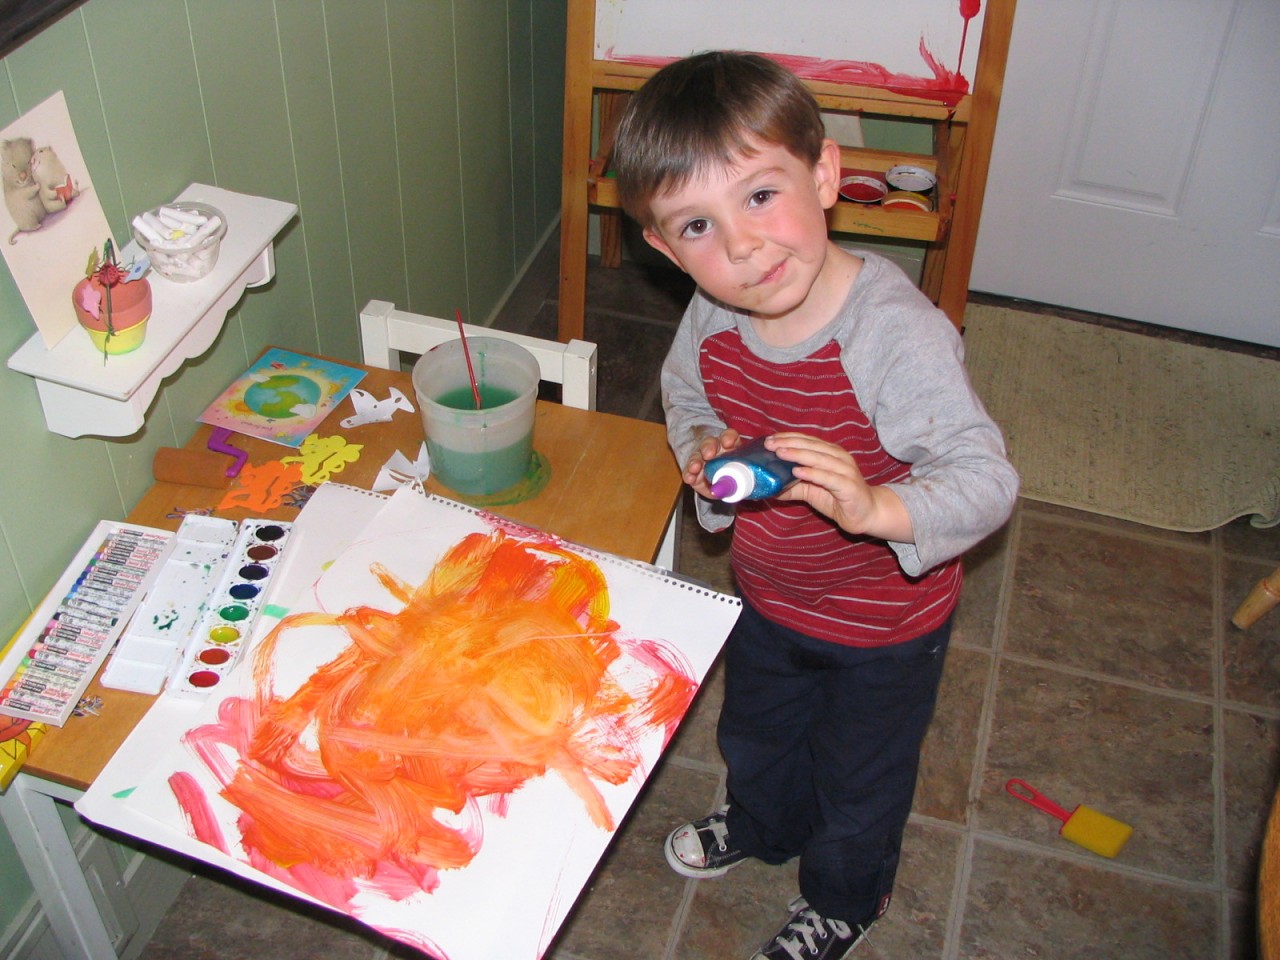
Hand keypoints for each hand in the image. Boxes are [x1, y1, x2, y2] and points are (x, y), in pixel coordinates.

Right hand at [684, 428, 742, 497]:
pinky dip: (688, 474)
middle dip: (709, 447)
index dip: (729, 438)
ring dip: (696, 460)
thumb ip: (747, 483)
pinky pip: (688, 470)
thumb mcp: (741, 477)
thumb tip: (756, 495)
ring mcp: (701, 458)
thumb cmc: (732, 475)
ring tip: (695, 467)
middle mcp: (715, 449)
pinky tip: (689, 478)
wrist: (717, 482)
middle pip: (710, 443)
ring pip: (697, 455)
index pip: (729, 436)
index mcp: (730, 447)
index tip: (728, 443)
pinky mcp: (692, 470)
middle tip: (709, 454)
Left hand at [767, 432, 913, 541]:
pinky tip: (798, 471)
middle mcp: (838, 457)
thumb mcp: (811, 491)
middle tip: (770, 445)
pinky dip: (813, 473)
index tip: (769, 440)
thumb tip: (768, 487)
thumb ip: (792, 487)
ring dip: (798, 454)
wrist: (867, 513)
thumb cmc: (839, 498)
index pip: (807, 440)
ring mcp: (845, 470)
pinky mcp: (849, 486)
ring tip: (780, 453)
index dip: (788, 438)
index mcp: (830, 453)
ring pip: (819, 458)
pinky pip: (828, 477)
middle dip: (789, 444)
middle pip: (811, 446)